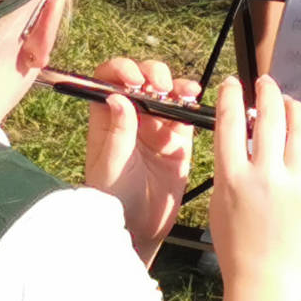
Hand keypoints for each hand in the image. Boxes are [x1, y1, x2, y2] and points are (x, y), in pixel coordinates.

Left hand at [82, 56, 200, 265]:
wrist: (140, 230)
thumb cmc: (116, 202)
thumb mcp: (111, 170)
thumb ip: (117, 135)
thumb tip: (117, 98)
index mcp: (106, 119)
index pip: (107, 79)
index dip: (120, 70)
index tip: (133, 78)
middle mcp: (131, 116)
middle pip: (140, 77)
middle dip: (151, 73)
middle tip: (159, 87)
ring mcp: (156, 125)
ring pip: (166, 89)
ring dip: (174, 83)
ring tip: (180, 93)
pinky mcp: (178, 138)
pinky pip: (186, 111)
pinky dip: (191, 101)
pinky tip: (193, 99)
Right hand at [209, 75, 300, 300]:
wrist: (268, 280)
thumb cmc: (238, 246)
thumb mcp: (218, 202)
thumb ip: (229, 165)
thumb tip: (243, 131)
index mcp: (232, 180)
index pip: (230, 123)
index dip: (232, 96)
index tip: (233, 84)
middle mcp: (265, 177)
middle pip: (268, 116)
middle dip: (267, 92)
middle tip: (265, 84)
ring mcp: (295, 183)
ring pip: (300, 126)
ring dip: (293, 106)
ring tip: (288, 103)